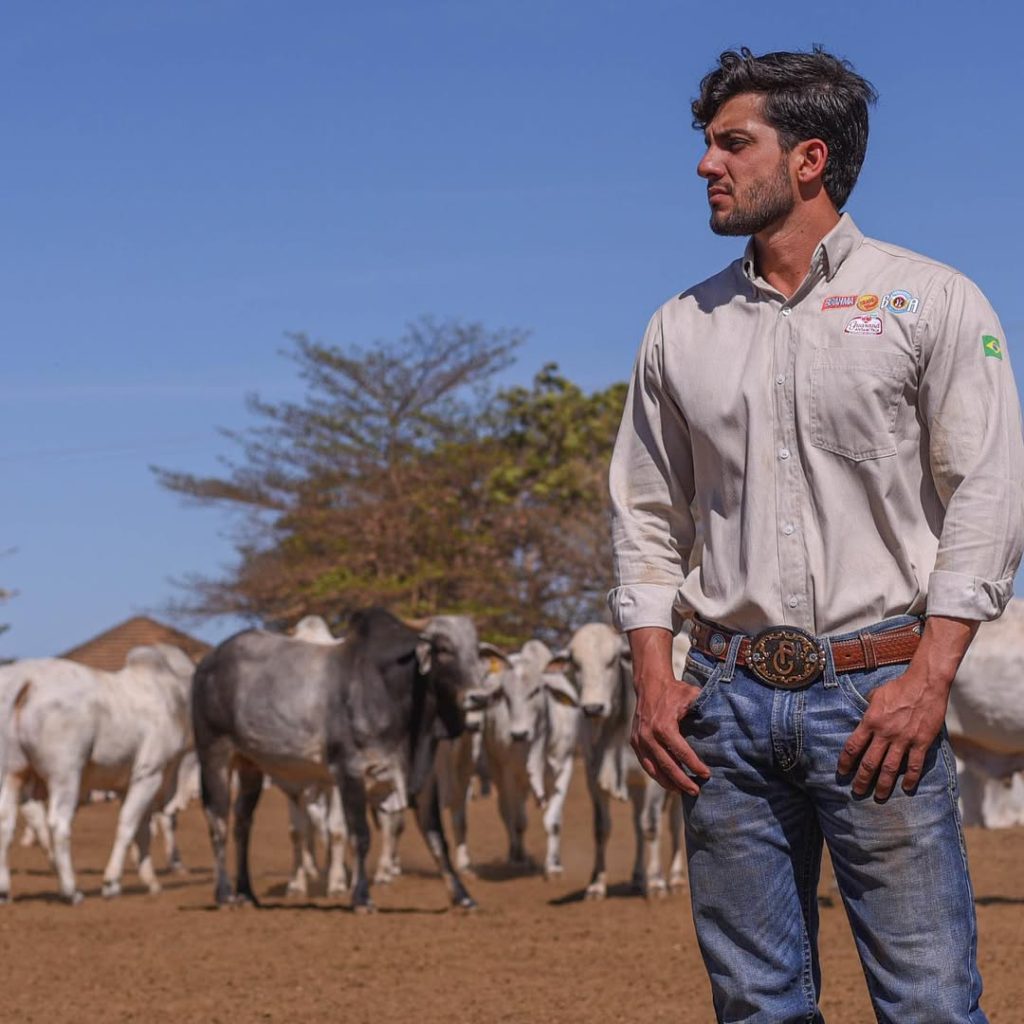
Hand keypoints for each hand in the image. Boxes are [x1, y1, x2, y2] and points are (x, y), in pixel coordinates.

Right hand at [627, 627, 710, 796]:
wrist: (650, 683)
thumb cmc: (674, 691)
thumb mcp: (692, 695)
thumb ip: (706, 708)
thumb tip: (723, 724)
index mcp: (664, 726)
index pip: (681, 752)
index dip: (694, 765)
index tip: (706, 774)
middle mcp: (649, 735)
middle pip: (667, 765)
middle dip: (682, 780)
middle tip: (695, 791)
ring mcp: (640, 739)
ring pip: (653, 768)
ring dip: (668, 782)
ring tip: (682, 791)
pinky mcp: (635, 741)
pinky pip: (646, 763)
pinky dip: (656, 774)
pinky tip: (668, 781)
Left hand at [836, 666, 948, 798]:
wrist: (925, 683)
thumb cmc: (898, 687)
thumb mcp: (876, 695)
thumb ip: (868, 709)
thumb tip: (863, 720)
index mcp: (871, 721)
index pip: (853, 746)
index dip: (845, 762)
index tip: (841, 772)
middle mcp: (885, 733)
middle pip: (869, 762)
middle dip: (862, 779)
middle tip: (857, 791)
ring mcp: (904, 739)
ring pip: (890, 768)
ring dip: (884, 785)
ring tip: (879, 797)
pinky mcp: (922, 742)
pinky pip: (915, 765)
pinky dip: (911, 778)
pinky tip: (906, 788)